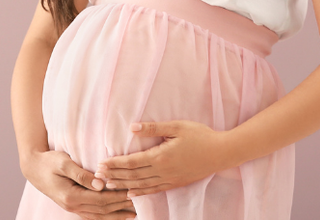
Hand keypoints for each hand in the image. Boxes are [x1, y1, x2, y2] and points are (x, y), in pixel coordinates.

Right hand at [22, 149, 136, 219]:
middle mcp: (72, 206)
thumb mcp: (64, 162)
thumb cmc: (48, 161)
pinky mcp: (72, 206)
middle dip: (121, 206)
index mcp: (71, 196)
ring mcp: (72, 208)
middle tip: (138, 202)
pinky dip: (105, 216)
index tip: (131, 192)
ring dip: (116, 215)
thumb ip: (82, 174)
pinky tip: (116, 215)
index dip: (117, 197)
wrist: (33, 168)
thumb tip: (100, 184)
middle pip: (102, 210)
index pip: (100, 199)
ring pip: (98, 216)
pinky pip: (92, 215)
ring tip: (133, 213)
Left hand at [94, 121, 230, 196]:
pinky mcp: (176, 184)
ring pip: (141, 185)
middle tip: (97, 177)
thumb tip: (132, 128)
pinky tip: (130, 193)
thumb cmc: (200, 136)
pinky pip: (154, 190)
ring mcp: (170, 179)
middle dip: (114, 176)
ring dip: (123, 185)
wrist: (222, 152)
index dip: (115, 164)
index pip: (132, 162)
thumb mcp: (177, 126)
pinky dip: (140, 192)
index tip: (101, 165)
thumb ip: (154, 128)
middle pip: (133, 176)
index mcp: (161, 156)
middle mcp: (163, 171)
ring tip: (108, 185)